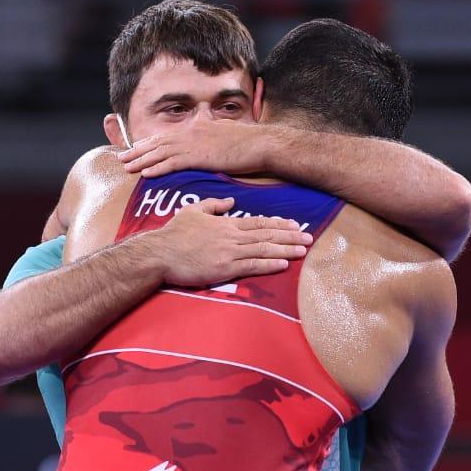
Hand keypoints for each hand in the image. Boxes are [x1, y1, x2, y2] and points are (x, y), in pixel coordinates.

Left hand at [118, 120, 271, 178]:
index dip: (149, 143)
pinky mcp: (201, 157)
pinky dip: (157, 168)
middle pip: (159, 143)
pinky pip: (173, 163)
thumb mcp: (226, 135)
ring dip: (141, 160)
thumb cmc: (249, 144)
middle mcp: (192, 133)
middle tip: (121, 158)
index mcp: (197, 128)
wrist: (262, 144)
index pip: (167, 136)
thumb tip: (206, 145)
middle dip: (138, 151)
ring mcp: (195, 144)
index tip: (135, 148)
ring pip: (161, 153)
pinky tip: (145, 174)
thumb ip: (211, 139)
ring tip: (126, 167)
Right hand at [138, 196, 311, 286]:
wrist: (160, 253)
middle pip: (266, 234)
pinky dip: (270, 264)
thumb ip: (213, 205)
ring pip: (263, 249)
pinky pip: (252, 265)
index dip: (278, 223)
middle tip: (309, 237)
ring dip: (286, 249)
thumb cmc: (173, 234)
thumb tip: (230, 201)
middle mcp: (232, 236)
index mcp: (225, 223)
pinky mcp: (224, 269)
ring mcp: (229, 253)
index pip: (258, 222)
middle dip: (290, 236)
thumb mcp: (192, 211)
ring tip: (303, 249)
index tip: (295, 224)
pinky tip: (284, 263)